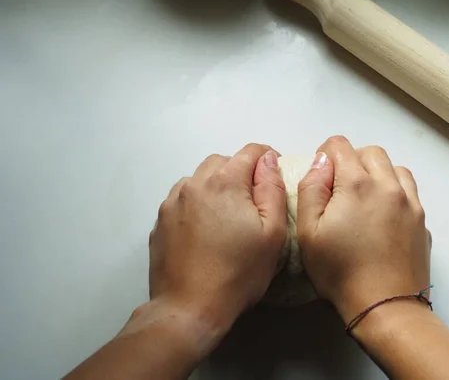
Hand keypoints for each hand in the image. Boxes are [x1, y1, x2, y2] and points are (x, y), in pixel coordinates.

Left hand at [148, 144, 287, 335]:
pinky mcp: (160, 221)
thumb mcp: (272, 232)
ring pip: (199, 179)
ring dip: (216, 186)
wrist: (189, 308)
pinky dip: (197, 203)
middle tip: (253, 199)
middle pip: (222, 161)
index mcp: (224, 182)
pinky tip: (205, 229)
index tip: (276, 174)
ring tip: (227, 215)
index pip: (251, 151)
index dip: (269, 158)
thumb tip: (269, 160)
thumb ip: (272, 188)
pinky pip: (182, 199)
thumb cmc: (238, 273)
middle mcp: (194, 184)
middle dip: (240, 171)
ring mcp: (172, 202)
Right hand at [297, 136, 430, 322]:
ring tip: (364, 197)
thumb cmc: (341, 273)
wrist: (386, 306)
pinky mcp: (422, 221)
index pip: (340, 145)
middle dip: (352, 160)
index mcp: (357, 185)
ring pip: (395, 168)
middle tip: (339, 186)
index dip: (324, 154)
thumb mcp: (308, 232)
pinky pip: (410, 191)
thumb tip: (319, 162)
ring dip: (378, 173)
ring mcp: (410, 203)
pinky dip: (395, 191)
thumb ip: (311, 188)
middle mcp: (388, 186)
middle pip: (371, 152)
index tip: (320, 174)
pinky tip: (383, 214)